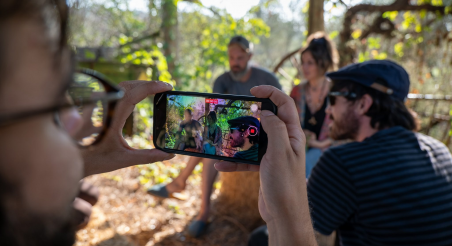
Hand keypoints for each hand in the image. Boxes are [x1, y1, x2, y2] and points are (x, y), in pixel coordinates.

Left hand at [81, 81, 174, 176]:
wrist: (69, 160)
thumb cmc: (94, 160)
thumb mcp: (123, 159)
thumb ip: (147, 156)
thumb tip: (168, 155)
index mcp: (113, 118)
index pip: (134, 94)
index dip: (151, 87)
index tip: (167, 87)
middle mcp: (106, 108)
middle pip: (129, 85)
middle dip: (148, 84)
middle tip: (166, 87)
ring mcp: (101, 106)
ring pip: (121, 87)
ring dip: (139, 85)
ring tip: (155, 89)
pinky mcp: (99, 108)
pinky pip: (115, 92)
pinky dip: (130, 90)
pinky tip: (138, 95)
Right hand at [215, 86, 315, 244]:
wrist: (283, 214)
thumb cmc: (285, 184)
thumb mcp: (280, 152)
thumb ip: (274, 128)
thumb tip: (266, 111)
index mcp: (292, 134)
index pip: (285, 104)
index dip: (271, 92)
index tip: (253, 90)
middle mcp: (284, 141)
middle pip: (267, 119)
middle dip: (250, 116)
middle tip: (235, 113)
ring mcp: (273, 154)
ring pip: (254, 139)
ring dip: (239, 140)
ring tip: (224, 139)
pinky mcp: (264, 166)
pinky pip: (247, 158)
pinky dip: (234, 161)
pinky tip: (221, 165)